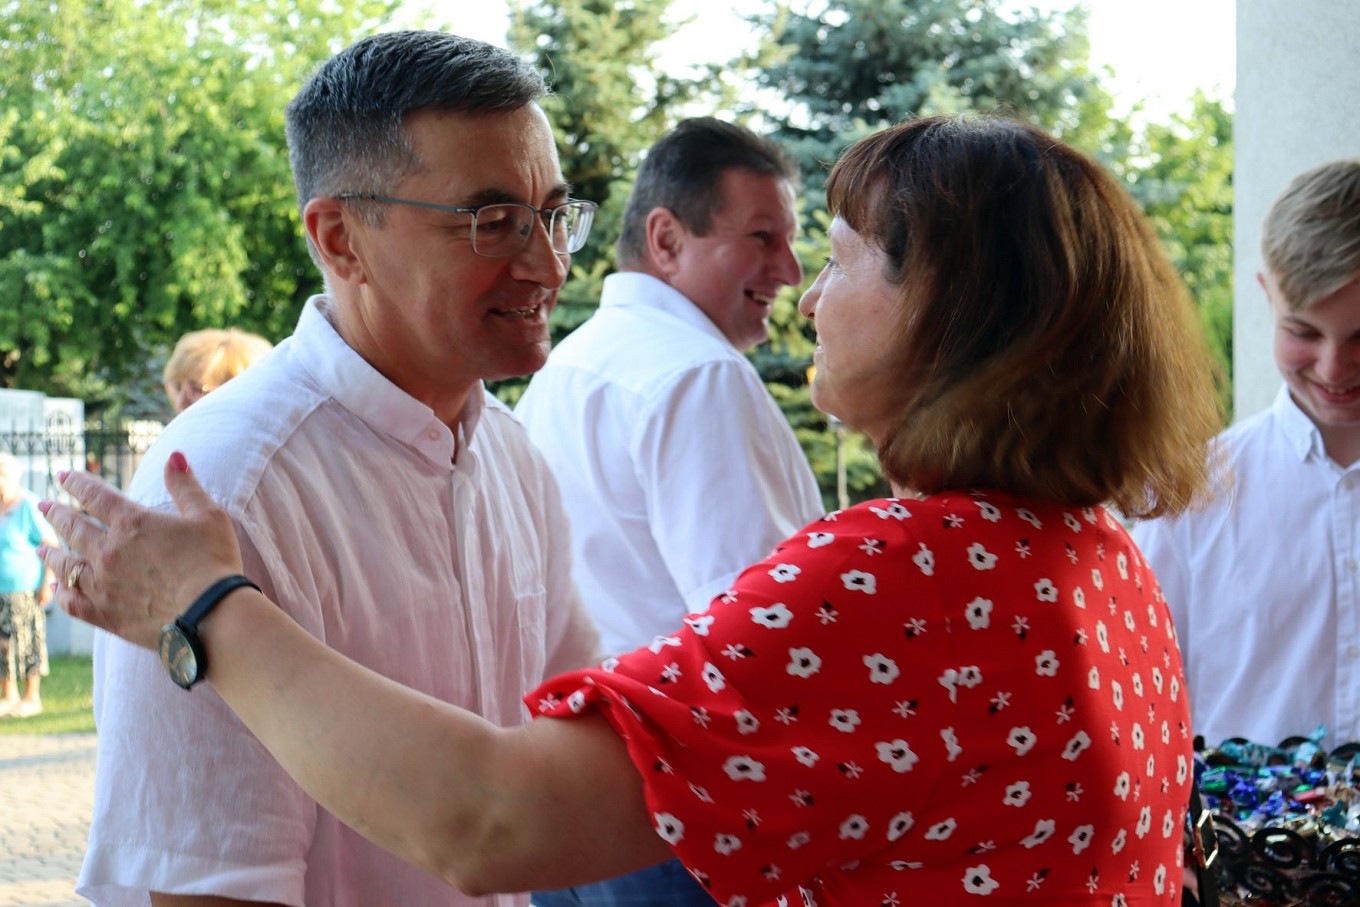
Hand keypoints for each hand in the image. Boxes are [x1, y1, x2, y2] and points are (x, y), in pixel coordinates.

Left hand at [38, 452, 244, 650]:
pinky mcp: (106, 614)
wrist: (211, 614)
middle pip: (72, 528)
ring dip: (51, 553)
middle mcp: (109, 551)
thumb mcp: (208, 515)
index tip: (63, 476)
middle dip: (56, 514)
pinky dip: (61, 593)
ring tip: (42, 547)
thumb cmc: (214, 562)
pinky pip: (73, 602)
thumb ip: (186, 485)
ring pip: (65, 565)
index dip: (77, 483)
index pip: (95, 496)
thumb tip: (174, 456)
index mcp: (133, 523)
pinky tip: (56, 587)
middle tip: (42, 506)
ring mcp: (103, 584)